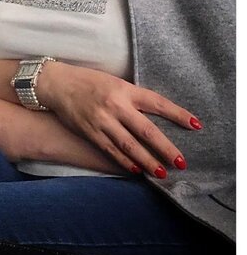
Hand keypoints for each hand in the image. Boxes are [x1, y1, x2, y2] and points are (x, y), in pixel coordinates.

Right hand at [37, 61, 201, 178]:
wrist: (57, 84)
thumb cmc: (88, 81)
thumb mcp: (114, 83)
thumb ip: (131, 98)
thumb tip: (153, 116)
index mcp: (124, 89)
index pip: (157, 102)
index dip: (177, 114)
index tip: (195, 125)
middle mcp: (115, 105)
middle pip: (146, 131)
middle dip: (166, 148)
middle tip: (181, 162)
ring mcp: (102, 121)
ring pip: (130, 145)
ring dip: (147, 161)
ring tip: (161, 173)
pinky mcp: (90, 132)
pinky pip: (111, 150)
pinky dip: (125, 161)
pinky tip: (136, 169)